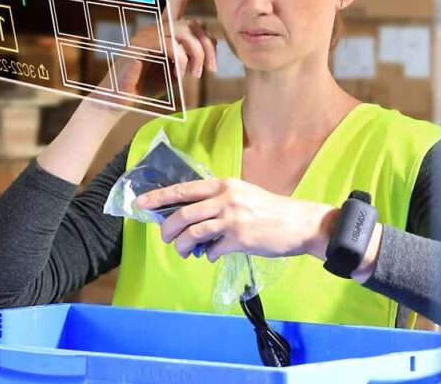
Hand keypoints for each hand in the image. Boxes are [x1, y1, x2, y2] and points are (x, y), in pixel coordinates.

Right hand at [123, 0, 217, 79]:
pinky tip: (179, 74)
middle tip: (210, 69)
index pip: (178, 1)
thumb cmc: (149, 83)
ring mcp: (145, 35)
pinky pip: (170, 45)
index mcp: (164, 30)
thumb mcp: (178, 68)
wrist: (120, 99)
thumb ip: (193, 52)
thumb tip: (212, 41)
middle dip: (207, 47)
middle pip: (192, 24)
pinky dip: (182, 61)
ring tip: (196, 74)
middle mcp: (154, 27)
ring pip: (184, 33)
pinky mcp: (139, 47)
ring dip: (197, 56)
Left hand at [135, 178, 335, 261]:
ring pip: (192, 234)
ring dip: (183, 246)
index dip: (159, 197)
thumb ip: (218, 201)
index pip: (184, 190)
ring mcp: (232, 219)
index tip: (141, 203)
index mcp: (224, 185)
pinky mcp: (239, 239)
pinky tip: (214, 255)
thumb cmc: (270, 210)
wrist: (299, 223)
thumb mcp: (243, 194)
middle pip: (183, 214)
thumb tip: (190, 217)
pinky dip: (208, 255)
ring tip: (185, 252)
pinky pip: (212, 250)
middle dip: (167, 229)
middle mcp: (225, 198)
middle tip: (165, 238)